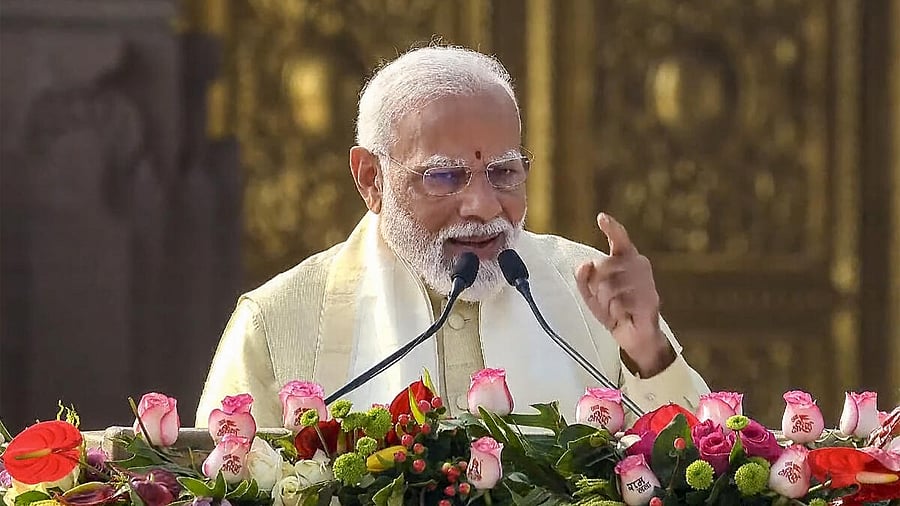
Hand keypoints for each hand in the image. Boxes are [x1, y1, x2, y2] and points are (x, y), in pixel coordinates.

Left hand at [575, 213, 674, 376]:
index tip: (602, 218)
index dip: (612, 228)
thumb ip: (583, 277)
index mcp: (626, 260)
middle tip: (605, 301)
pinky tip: (623, 316)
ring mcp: (646, 282)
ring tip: (615, 310)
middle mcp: (639, 266)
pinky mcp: (650, 300)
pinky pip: (620, 302)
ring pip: (609, 286)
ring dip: (605, 303)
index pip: (620, 240)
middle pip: (603, 267)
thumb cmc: (614, 310)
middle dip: (596, 288)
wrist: (635, 336)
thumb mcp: (591, 294)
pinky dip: (615, 312)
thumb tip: (585, 264)